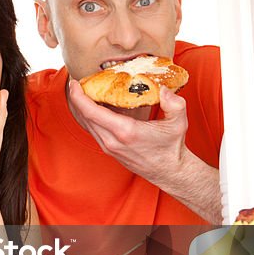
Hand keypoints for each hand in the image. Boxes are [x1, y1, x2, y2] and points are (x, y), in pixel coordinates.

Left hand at [67, 79, 188, 184]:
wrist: (169, 172)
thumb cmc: (171, 148)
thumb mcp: (178, 122)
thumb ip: (174, 103)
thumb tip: (163, 89)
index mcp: (125, 131)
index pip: (92, 112)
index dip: (79, 97)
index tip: (75, 83)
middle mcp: (113, 140)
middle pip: (84, 117)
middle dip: (77, 99)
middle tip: (77, 83)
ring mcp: (109, 147)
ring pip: (87, 125)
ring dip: (82, 108)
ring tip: (84, 92)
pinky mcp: (110, 150)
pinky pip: (93, 131)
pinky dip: (89, 118)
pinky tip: (94, 107)